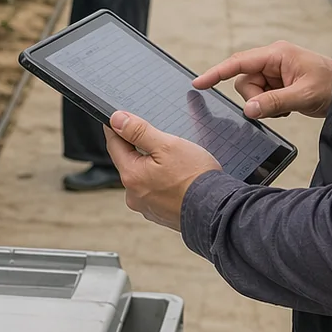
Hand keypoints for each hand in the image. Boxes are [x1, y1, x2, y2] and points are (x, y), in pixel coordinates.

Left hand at [104, 111, 223, 231]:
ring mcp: (146, 207)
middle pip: (128, 161)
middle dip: (139, 148)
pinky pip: (154, 190)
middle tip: (158, 138)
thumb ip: (138, 131)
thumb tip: (116, 119)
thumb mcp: (167, 145)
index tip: (118, 117)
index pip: (114, 144)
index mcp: (131, 176)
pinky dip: (162, 182)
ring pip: (142, 176)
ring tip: (174, 162)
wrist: (217, 209)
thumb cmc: (195, 178)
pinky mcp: (159, 213)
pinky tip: (178, 178)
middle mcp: (133, 195)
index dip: (116, 127)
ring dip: (152, 166)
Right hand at [194, 40, 331, 118]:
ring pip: (250, 92)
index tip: (199, 83)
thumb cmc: (331, 85)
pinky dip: (269, 106)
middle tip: (279, 106)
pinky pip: (260, 97)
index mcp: (277, 54)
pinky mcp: (277, 83)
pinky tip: (287, 106)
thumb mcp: (303, 95)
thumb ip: (273, 102)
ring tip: (287, 106)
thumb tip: (248, 110)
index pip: (239, 62)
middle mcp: (272, 60)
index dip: (217, 73)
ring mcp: (274, 72)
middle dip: (255, 98)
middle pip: (244, 81)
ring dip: (263, 104)